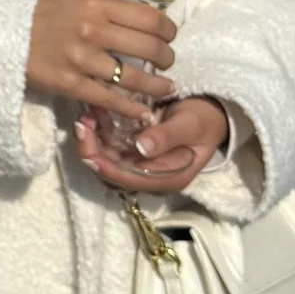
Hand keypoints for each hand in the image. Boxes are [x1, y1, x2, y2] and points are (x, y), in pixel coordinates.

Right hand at [26, 0, 176, 119]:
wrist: (1, 30)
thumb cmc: (40, 10)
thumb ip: (106, 9)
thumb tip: (140, 21)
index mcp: (96, 5)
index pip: (149, 19)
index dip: (168, 30)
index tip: (170, 36)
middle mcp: (93, 31)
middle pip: (148, 47)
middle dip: (166, 57)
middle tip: (167, 62)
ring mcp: (82, 60)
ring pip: (134, 77)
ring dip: (157, 85)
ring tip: (165, 88)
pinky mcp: (70, 85)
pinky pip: (109, 100)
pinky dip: (132, 108)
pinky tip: (144, 112)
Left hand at [73, 96, 228, 199]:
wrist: (212, 114)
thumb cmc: (204, 120)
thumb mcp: (190, 125)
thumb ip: (167, 136)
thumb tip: (141, 147)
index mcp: (167, 178)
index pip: (129, 179)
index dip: (105, 166)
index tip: (88, 149)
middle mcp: (150, 176)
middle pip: (113, 171)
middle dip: (92, 149)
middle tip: (82, 123)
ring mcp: (141, 164)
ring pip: (107, 159)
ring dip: (93, 139)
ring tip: (86, 115)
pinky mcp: (135, 151)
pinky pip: (111, 147)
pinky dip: (100, 132)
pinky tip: (95, 113)